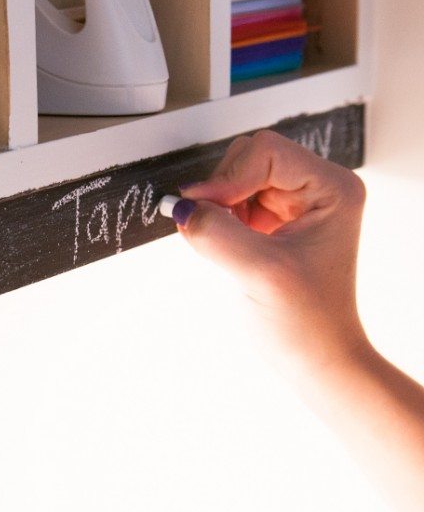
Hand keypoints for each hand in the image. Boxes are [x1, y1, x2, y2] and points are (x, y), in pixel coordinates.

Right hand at [175, 130, 367, 365]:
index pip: (266, 152)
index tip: (203, 210)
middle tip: (217, 231)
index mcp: (332, 189)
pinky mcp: (271, 221)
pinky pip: (229, 201)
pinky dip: (217, 219)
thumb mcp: (259, 274)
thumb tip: (179, 207)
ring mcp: (293, 204)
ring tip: (227, 245)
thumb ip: (216, 234)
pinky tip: (226, 248)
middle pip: (248, 157)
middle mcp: (316, 189)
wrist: (314, 359)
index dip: (228, 177)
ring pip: (234, 178)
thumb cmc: (307, 323)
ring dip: (218, 207)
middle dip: (222, 191)